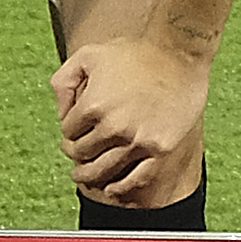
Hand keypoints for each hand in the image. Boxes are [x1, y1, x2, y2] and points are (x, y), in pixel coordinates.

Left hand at [52, 31, 213, 208]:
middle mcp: (113, 126)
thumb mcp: (89, 55)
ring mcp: (138, 140)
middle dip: (77, 153)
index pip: (68, 132)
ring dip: (90, 175)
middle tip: (78, 152)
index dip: (70, 132)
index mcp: (92, 105)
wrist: (180, 54)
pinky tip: (112, 189)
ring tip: (84, 176)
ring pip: (104, 170)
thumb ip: (65, 80)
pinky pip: (136, 178)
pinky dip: (121, 187)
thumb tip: (60, 112)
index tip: (76, 131)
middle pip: (83, 153)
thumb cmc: (135, 53)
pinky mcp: (160, 148)